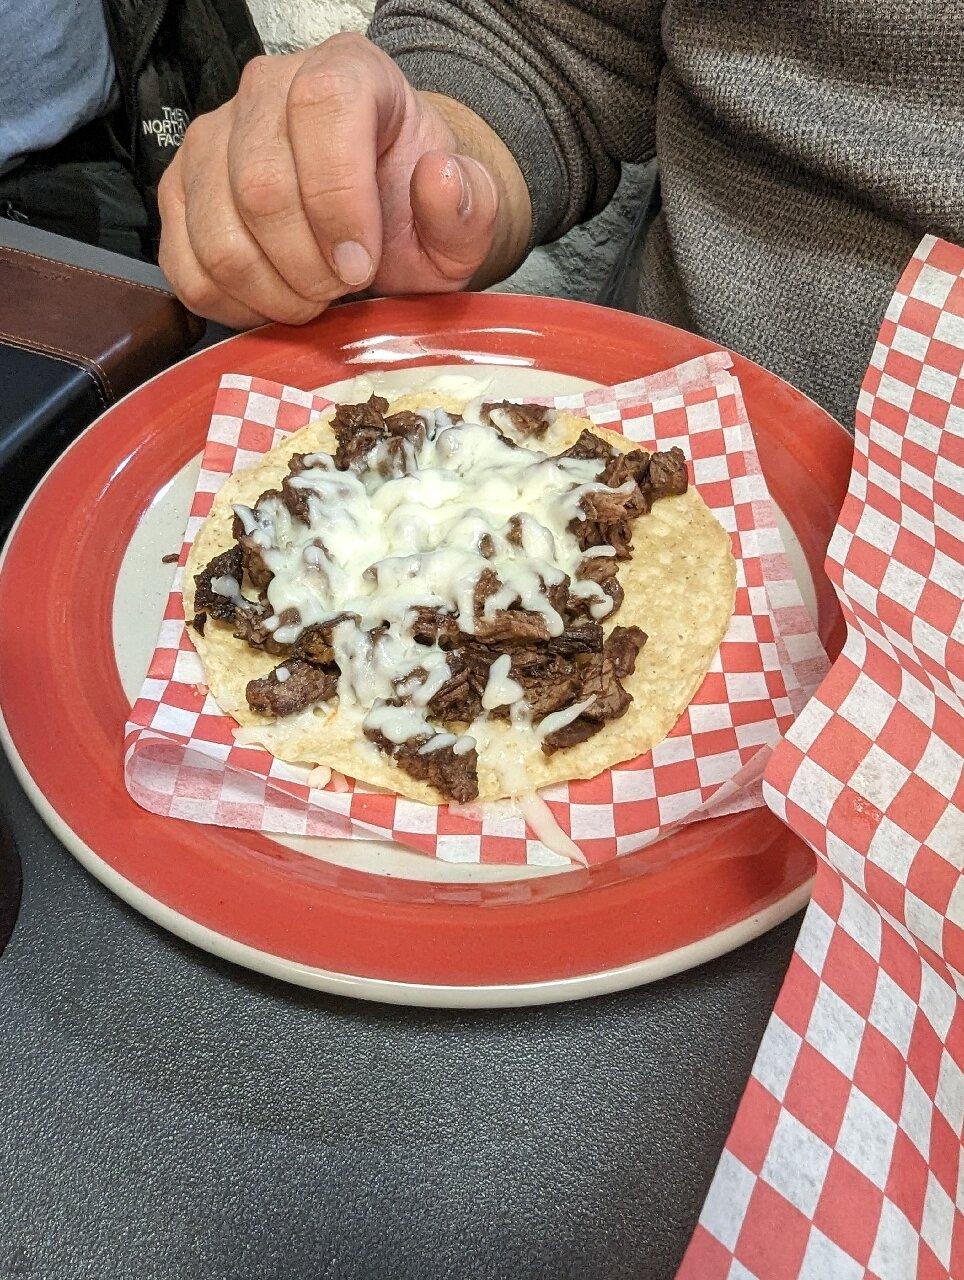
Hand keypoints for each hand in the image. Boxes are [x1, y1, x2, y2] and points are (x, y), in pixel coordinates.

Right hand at [158, 33, 531, 327]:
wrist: (385, 218)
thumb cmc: (418, 211)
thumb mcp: (470, 215)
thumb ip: (473, 203)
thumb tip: (439, 178)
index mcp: (348, 72)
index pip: (322, 108)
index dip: (340, 202)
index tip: (362, 265)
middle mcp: (268, 89)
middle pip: (261, 186)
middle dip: (307, 266)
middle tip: (342, 289)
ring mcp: (213, 139)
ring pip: (217, 234)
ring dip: (271, 291)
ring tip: (313, 297)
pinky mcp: (182, 193)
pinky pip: (185, 265)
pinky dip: (232, 303)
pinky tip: (273, 301)